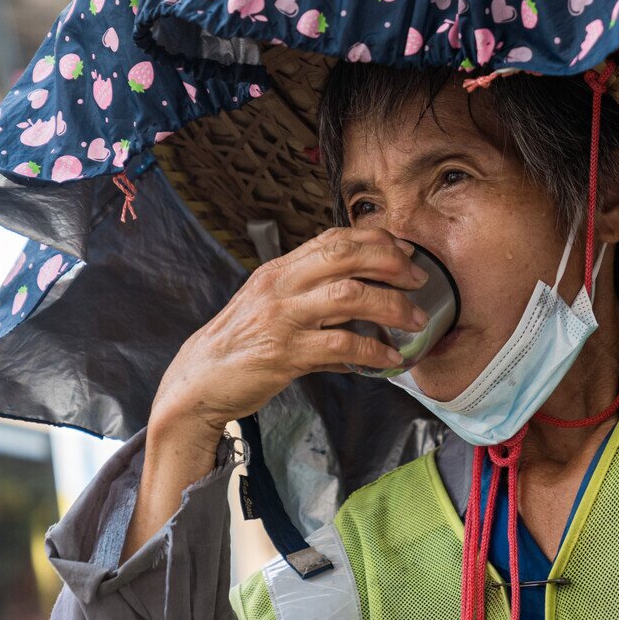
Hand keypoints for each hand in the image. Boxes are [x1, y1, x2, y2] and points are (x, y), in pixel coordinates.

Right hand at [150, 226, 429, 434]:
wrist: (199, 380)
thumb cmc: (240, 345)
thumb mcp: (273, 308)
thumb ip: (313, 299)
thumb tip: (362, 303)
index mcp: (280, 270)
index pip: (333, 238)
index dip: (375, 239)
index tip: (406, 251)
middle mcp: (280, 285)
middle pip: (345, 256)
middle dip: (391, 264)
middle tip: (419, 280)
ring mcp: (282, 317)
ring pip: (349, 296)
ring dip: (391, 306)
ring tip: (415, 320)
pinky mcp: (285, 352)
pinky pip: (341, 344)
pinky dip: (373, 350)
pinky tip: (390, 358)